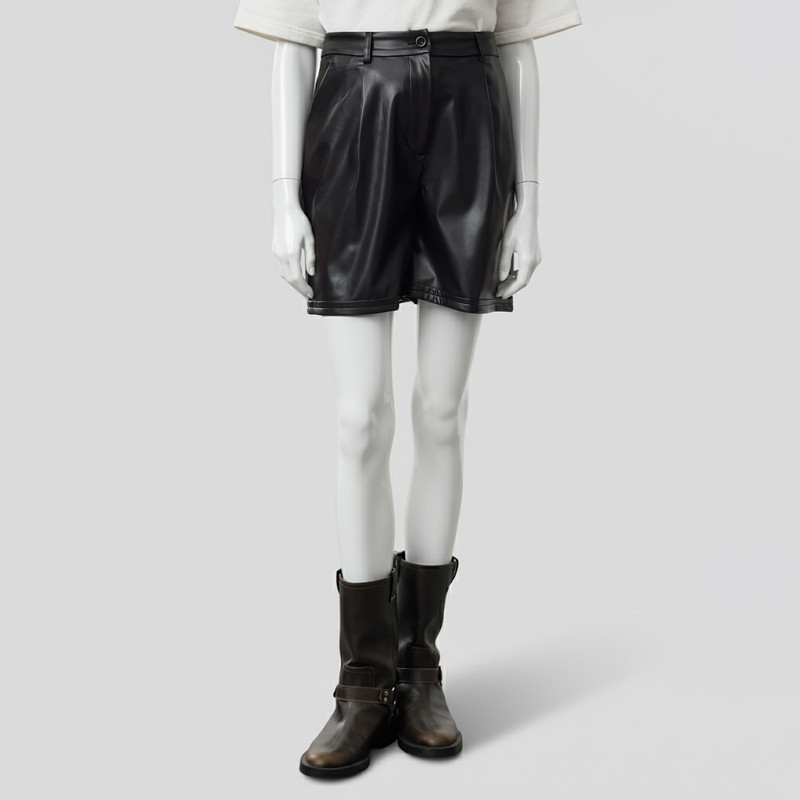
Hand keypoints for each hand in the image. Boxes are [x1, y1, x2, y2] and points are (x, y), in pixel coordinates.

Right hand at [272, 179, 315, 299]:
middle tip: (308, 294)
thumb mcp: (310, 239)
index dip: (304, 289)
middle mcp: (282, 256)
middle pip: (290, 280)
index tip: (311, 294)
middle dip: (299, 289)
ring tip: (303, 286)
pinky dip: (287, 275)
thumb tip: (311, 273)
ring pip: (284, 275)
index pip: (297, 279)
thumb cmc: (300, 222)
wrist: (285, 211)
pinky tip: (294, 275)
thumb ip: (311, 258)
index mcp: (292, 254)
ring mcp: (276, 254)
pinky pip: (280, 268)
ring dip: (293, 283)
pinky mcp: (274, 251)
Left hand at [495, 185, 541, 299]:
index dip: (510, 290)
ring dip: (513, 282)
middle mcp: (535, 260)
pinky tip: (508, 276)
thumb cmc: (516, 226)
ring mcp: (536, 258)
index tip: (500, 295)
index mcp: (528, 259)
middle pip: (523, 281)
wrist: (527, 214)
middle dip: (510, 288)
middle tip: (498, 292)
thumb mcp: (506, 245)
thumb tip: (501, 278)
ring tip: (501, 285)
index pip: (520, 282)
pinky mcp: (535, 255)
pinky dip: (517, 275)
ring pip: (525, 276)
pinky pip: (527, 270)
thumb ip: (504, 263)